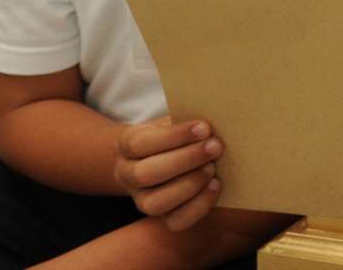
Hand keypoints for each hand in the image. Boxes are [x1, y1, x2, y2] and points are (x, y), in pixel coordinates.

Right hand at [113, 116, 223, 231]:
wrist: (167, 157)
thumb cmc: (176, 135)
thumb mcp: (175, 121)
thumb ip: (186, 121)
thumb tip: (210, 126)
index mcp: (126, 145)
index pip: (142, 143)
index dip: (174, 137)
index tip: (204, 128)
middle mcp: (127, 175)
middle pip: (146, 174)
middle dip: (185, 160)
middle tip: (216, 147)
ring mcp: (141, 200)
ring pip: (155, 203)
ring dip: (189, 185)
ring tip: (212, 168)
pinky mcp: (161, 218)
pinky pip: (175, 221)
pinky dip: (198, 205)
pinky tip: (216, 185)